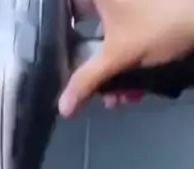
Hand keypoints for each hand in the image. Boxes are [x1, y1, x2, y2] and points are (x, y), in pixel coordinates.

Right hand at [61, 0, 193, 116]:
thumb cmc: (157, 25)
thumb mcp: (117, 57)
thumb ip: (86, 81)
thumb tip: (63, 108)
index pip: (68, 9)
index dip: (61, 32)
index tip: (62, 57)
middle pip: (90, 24)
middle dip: (93, 62)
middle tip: (96, 88)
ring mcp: (132, 4)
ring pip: (112, 33)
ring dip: (115, 67)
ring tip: (121, 96)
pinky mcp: (148, 12)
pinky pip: (131, 32)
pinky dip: (131, 57)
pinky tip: (136, 86)